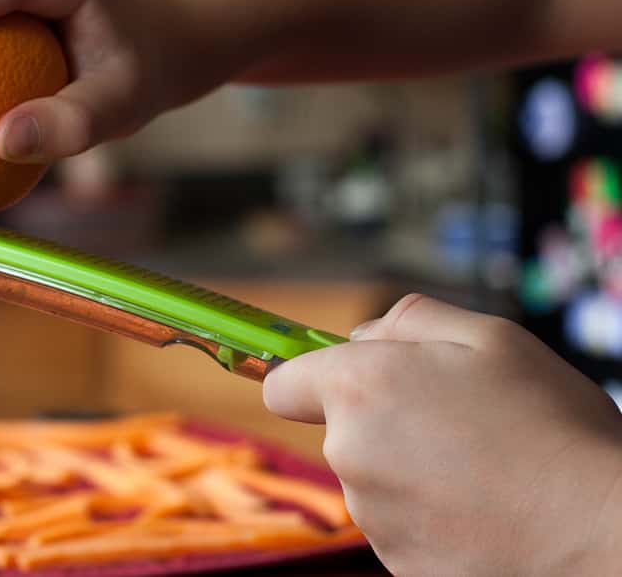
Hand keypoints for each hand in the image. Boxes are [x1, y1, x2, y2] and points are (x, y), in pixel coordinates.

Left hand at [264, 294, 621, 574]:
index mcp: (360, 388)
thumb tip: (363, 335)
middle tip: (454, 418)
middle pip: (340, 429)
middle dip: (382, 419)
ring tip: (479, 466)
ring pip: (372, 478)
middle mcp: (350, 453)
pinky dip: (428, 515)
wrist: (601, 531)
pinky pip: (399, 524)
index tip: (336, 379)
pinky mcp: (398, 563)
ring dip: (408, 468)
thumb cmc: (551, 426)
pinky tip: (480, 507)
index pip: (283, 384)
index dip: (307, 377)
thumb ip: (410, 321)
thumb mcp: (490, 337)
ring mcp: (372, 516)